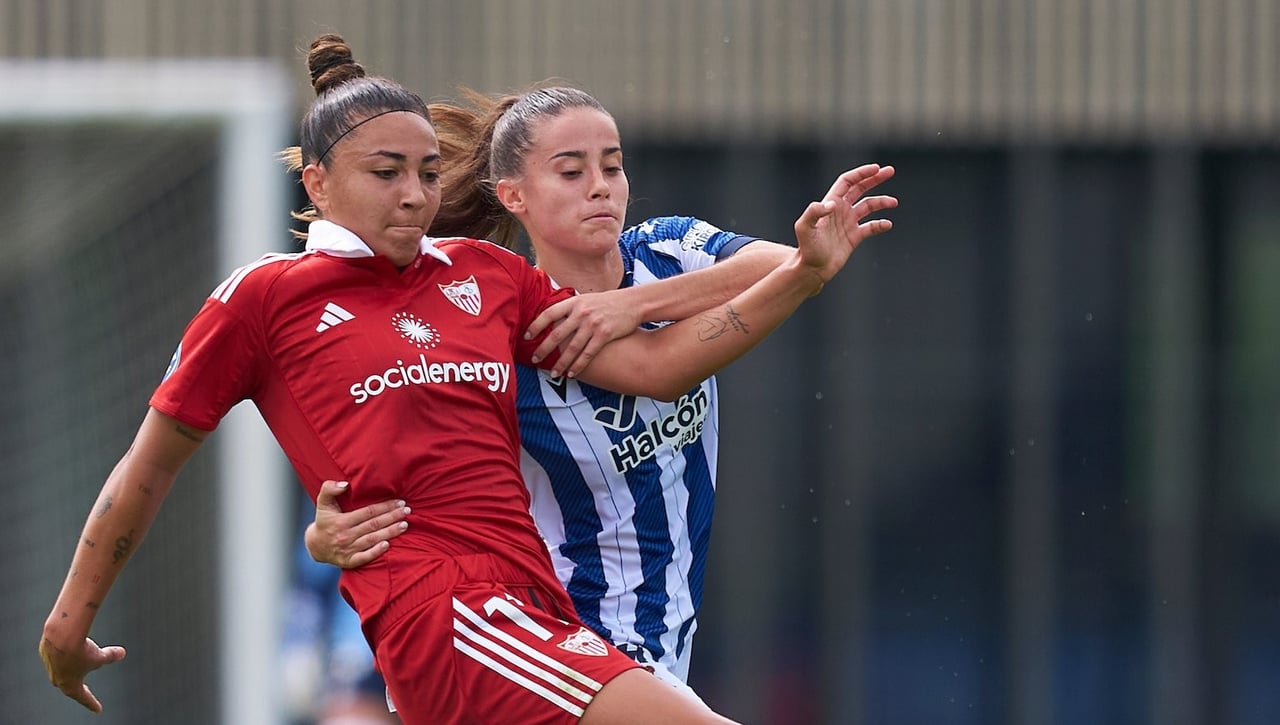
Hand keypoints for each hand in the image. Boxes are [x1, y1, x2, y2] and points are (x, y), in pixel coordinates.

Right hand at [38, 634, 125, 712]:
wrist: (61, 634)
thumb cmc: (80, 650)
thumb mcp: (100, 656)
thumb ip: (110, 656)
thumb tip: (122, 653)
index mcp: (70, 685)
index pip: (83, 697)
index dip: (92, 703)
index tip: (98, 709)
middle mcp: (57, 678)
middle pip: (69, 685)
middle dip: (79, 688)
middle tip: (87, 691)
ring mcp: (49, 665)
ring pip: (62, 667)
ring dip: (72, 665)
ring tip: (81, 658)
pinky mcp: (45, 651)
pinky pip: (56, 653)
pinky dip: (64, 651)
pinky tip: (69, 644)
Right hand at [305, 480, 408, 567]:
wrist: (315, 546)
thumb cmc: (324, 521)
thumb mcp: (322, 503)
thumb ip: (329, 489)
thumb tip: (345, 484)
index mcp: (341, 521)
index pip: (368, 512)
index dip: (385, 506)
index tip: (399, 502)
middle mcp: (345, 535)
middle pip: (373, 525)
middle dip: (392, 517)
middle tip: (407, 511)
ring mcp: (347, 549)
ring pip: (372, 539)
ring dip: (390, 532)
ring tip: (405, 525)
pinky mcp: (349, 561)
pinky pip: (364, 557)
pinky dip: (376, 552)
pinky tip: (388, 545)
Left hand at [525, 292, 644, 377]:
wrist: (633, 303)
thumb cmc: (608, 302)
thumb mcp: (587, 299)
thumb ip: (571, 308)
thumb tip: (553, 318)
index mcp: (574, 302)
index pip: (549, 313)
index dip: (536, 325)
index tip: (525, 336)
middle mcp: (581, 313)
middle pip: (557, 334)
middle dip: (543, 349)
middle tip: (534, 360)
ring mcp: (593, 324)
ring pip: (572, 348)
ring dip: (561, 363)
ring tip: (553, 373)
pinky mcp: (604, 334)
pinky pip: (588, 353)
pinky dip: (578, 365)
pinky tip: (572, 373)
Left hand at [794, 164, 897, 283]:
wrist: (812, 269)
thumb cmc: (806, 248)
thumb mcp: (804, 228)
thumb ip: (814, 213)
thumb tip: (832, 204)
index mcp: (830, 203)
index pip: (847, 182)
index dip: (861, 173)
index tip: (876, 168)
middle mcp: (840, 210)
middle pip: (860, 188)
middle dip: (874, 178)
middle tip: (890, 170)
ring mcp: (848, 223)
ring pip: (869, 206)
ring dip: (881, 202)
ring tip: (894, 202)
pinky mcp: (854, 237)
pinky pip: (871, 227)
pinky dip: (880, 224)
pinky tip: (887, 224)